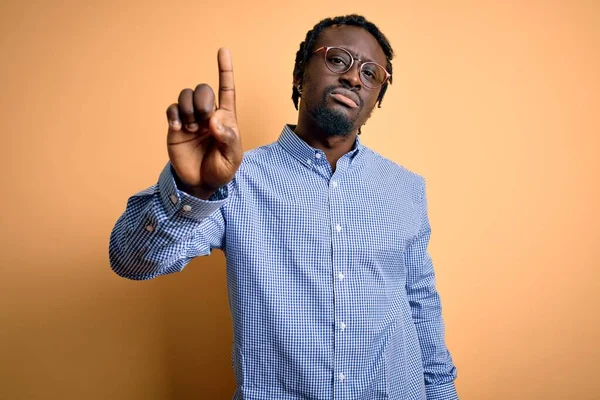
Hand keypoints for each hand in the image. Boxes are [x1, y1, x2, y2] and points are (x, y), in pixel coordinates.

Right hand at [166, 48, 241, 198]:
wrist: (200, 184)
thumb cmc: (220, 170)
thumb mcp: (232, 158)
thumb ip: (228, 139)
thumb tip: (215, 119)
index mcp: (226, 118)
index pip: (227, 89)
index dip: (225, 70)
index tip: (223, 50)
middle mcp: (208, 114)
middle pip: (203, 89)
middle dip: (203, 102)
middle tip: (204, 123)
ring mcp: (191, 119)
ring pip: (186, 95)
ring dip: (189, 109)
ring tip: (192, 129)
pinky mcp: (176, 126)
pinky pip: (172, 109)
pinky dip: (174, 115)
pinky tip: (178, 128)